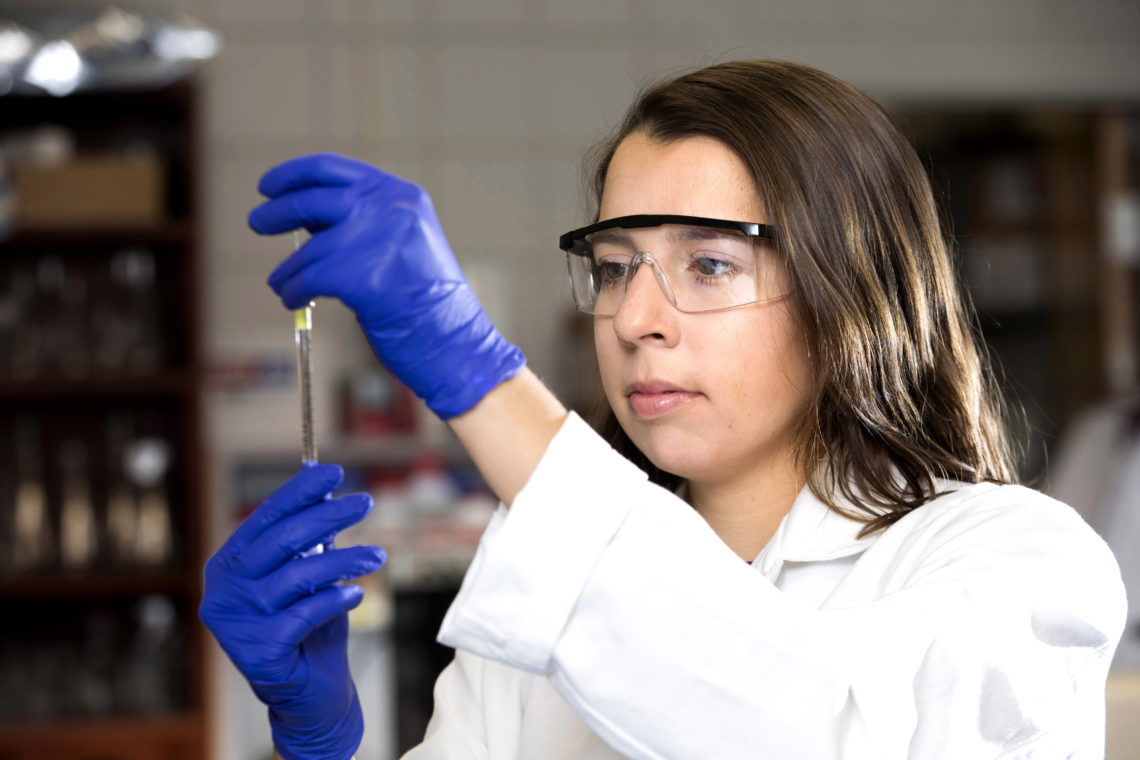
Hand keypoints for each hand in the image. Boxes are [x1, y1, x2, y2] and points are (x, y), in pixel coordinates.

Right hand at [199, 464, 385, 759]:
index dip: (300, 492)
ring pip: (298, 576)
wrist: (310, 691)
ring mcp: (237, 621)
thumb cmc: (308, 626)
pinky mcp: (257, 650)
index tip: (333, 471)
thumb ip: (309, 538)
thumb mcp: (307, 574)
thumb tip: (323, 484)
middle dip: (328, 516)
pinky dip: (335, 600)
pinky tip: (356, 594)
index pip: (266, 517)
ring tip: (377, 555)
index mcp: (230, 563)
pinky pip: (305, 614)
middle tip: (365, 502)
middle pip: (282, 540)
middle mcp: (224, 589)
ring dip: (343, 560)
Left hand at [248, 152, 525, 417]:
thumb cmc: (430, 303)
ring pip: (308, 249)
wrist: (458, 344)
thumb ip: (363, 222)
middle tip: (257, 221)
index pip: (333, 169)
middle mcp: (389, 209)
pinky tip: (293, 299)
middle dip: (277, 211)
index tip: (269, 186)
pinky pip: (307, 279)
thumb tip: (304, 217)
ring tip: (281, 282)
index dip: (294, 175)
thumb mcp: (404, 243)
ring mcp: (374, 241)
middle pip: (313, 199)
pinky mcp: (359, 277)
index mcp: (403, 195)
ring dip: (288, 269)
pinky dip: (293, 290)